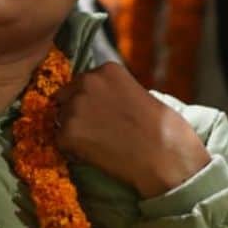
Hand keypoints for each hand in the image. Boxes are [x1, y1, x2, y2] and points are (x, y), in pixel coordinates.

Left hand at [54, 63, 211, 198]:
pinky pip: (61, 143)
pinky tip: (96, 155)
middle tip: (99, 132)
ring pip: (62, 120)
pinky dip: (73, 151)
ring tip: (101, 144)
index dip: (91, 101)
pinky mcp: (67, 133)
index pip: (82, 83)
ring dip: (75, 132)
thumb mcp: (140, 94)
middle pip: (66, 98)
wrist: (166, 157)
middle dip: (77, 113)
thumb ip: (114, 92)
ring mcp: (74, 107)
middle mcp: (86, 82)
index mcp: (106, 70)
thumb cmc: (164, 129)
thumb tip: (99, 104)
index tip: (104, 115)